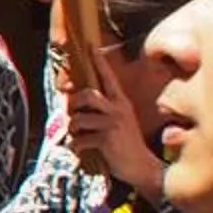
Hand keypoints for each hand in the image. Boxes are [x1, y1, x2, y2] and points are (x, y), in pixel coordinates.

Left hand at [68, 65, 162, 192]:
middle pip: (87, 94)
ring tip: (78, 135)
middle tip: (71, 112)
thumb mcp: (120, 121)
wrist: (141, 167)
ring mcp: (112, 124)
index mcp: (121, 102)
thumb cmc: (126, 143)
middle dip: (73, 103)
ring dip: (73, 129)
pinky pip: (80, 140)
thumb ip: (102, 110)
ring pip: (78, 119)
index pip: (109, 77)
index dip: (99, 62)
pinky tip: (81, 150)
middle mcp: (117, 109)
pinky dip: (75, 146)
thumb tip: (74, 105)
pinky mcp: (106, 140)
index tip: (91, 46)